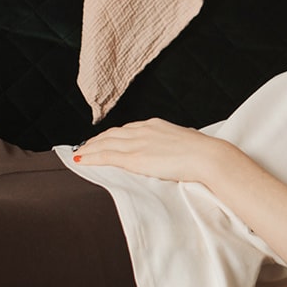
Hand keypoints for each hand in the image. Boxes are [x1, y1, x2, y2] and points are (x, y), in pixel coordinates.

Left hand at [73, 118, 218, 182]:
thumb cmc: (203, 152)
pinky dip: (90, 157)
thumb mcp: (187, 141)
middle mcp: (143, 130)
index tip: (106, 139)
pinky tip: (80, 161)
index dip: (113, 135)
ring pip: (105, 144)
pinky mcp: (134, 158)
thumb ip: (177, 142)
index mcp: (155, 125)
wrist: (207, 157)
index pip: (128, 129)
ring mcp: (137, 144)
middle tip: (85, 146)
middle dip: (97, 140)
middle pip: (112, 134)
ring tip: (79, 154)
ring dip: (88, 149)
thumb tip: (180, 145)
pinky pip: (106, 156)